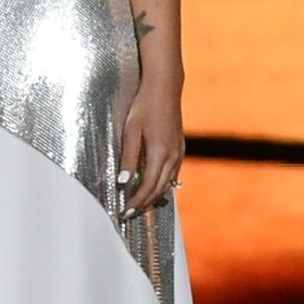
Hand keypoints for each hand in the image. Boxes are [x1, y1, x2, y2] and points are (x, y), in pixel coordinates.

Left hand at [116, 76, 185, 217]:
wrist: (165, 89)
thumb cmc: (144, 107)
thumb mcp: (131, 131)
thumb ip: (129, 158)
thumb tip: (123, 182)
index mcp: (159, 153)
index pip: (147, 187)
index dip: (135, 202)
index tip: (124, 212)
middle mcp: (172, 157)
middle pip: (159, 190)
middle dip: (144, 205)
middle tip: (128, 214)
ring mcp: (179, 154)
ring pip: (167, 184)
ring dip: (153, 197)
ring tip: (138, 205)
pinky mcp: (180, 149)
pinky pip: (172, 175)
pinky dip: (162, 186)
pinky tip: (152, 188)